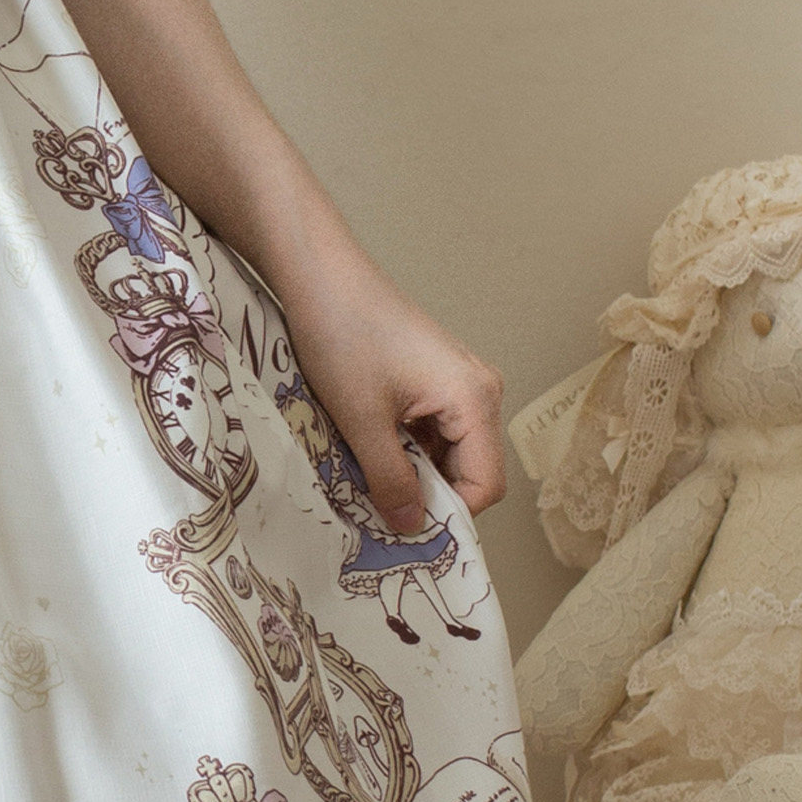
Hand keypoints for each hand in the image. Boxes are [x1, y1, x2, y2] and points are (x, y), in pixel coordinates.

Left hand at [279, 260, 506, 528]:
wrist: (317, 271)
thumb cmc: (341, 334)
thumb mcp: (362, 420)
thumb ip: (391, 480)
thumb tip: (412, 529)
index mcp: (476, 399)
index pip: (484, 486)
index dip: (447, 514)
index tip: (402, 530)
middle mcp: (480, 389)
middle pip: (469, 469)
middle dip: (426, 492)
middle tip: (377, 507)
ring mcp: (456, 379)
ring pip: (446, 450)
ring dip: (410, 468)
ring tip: (364, 474)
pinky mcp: (431, 374)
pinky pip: (430, 428)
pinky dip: (403, 444)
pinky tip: (365, 446)